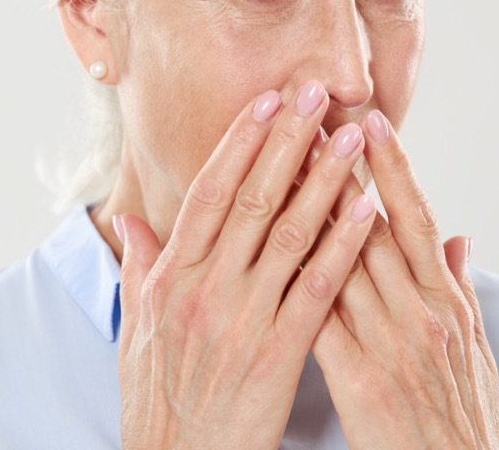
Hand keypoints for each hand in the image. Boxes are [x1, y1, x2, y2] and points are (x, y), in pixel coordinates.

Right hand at [113, 82, 379, 449]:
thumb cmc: (158, 405)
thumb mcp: (135, 334)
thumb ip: (137, 271)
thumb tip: (130, 222)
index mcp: (171, 279)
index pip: (209, 193)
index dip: (239, 143)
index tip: (265, 101)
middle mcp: (205, 289)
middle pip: (253, 199)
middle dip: (287, 140)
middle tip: (314, 92)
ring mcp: (242, 320)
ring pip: (290, 234)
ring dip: (325, 179)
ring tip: (351, 137)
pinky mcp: (277, 354)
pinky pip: (317, 291)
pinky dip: (344, 247)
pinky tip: (368, 212)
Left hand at [312, 110, 498, 448]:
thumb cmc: (466, 423)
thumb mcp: (478, 351)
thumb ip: (462, 289)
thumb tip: (461, 236)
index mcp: (449, 304)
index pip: (416, 219)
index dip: (393, 168)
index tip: (371, 121)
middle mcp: (422, 314)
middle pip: (372, 227)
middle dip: (342, 170)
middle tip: (315, 117)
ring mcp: (391, 346)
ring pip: (343, 261)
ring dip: (310, 210)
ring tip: (284, 163)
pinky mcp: (360, 381)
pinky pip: (321, 318)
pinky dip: (297, 278)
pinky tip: (269, 248)